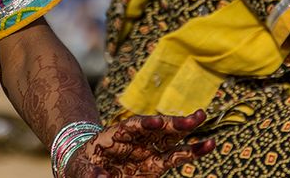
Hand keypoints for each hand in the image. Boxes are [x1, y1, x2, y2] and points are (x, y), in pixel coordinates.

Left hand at [64, 110, 214, 177]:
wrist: (88, 170)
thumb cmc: (82, 164)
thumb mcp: (80, 167)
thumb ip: (90, 172)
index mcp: (118, 134)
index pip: (134, 126)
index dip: (145, 124)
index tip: (154, 122)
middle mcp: (137, 139)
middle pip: (158, 128)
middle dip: (175, 123)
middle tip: (196, 117)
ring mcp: (148, 151)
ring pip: (171, 139)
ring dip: (189, 132)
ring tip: (205, 123)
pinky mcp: (156, 165)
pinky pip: (176, 157)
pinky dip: (192, 152)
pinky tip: (209, 145)